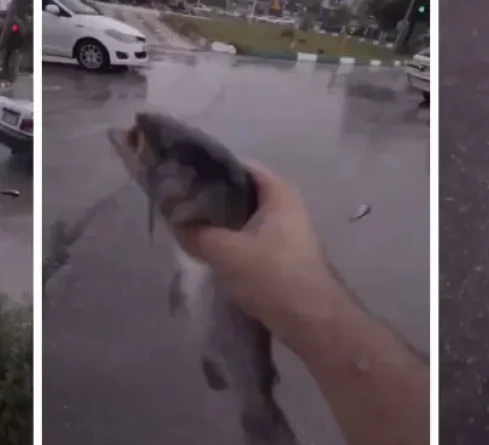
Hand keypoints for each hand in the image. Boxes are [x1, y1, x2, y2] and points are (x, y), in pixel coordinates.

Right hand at [174, 162, 343, 324]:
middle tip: (184, 208)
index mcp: (279, 194)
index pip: (241, 168)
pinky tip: (214, 255)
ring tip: (193, 231)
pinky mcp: (286, 259)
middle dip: (214, 201)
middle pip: (244, 194)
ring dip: (223, 226)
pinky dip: (234, 244)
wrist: (311, 321)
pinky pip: (253, 242)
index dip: (212, 170)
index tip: (185, 179)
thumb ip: (196, 233)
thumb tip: (177, 224)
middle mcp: (288, 208)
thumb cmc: (271, 276)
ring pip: (248, 221)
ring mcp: (289, 235)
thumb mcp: (225, 252)